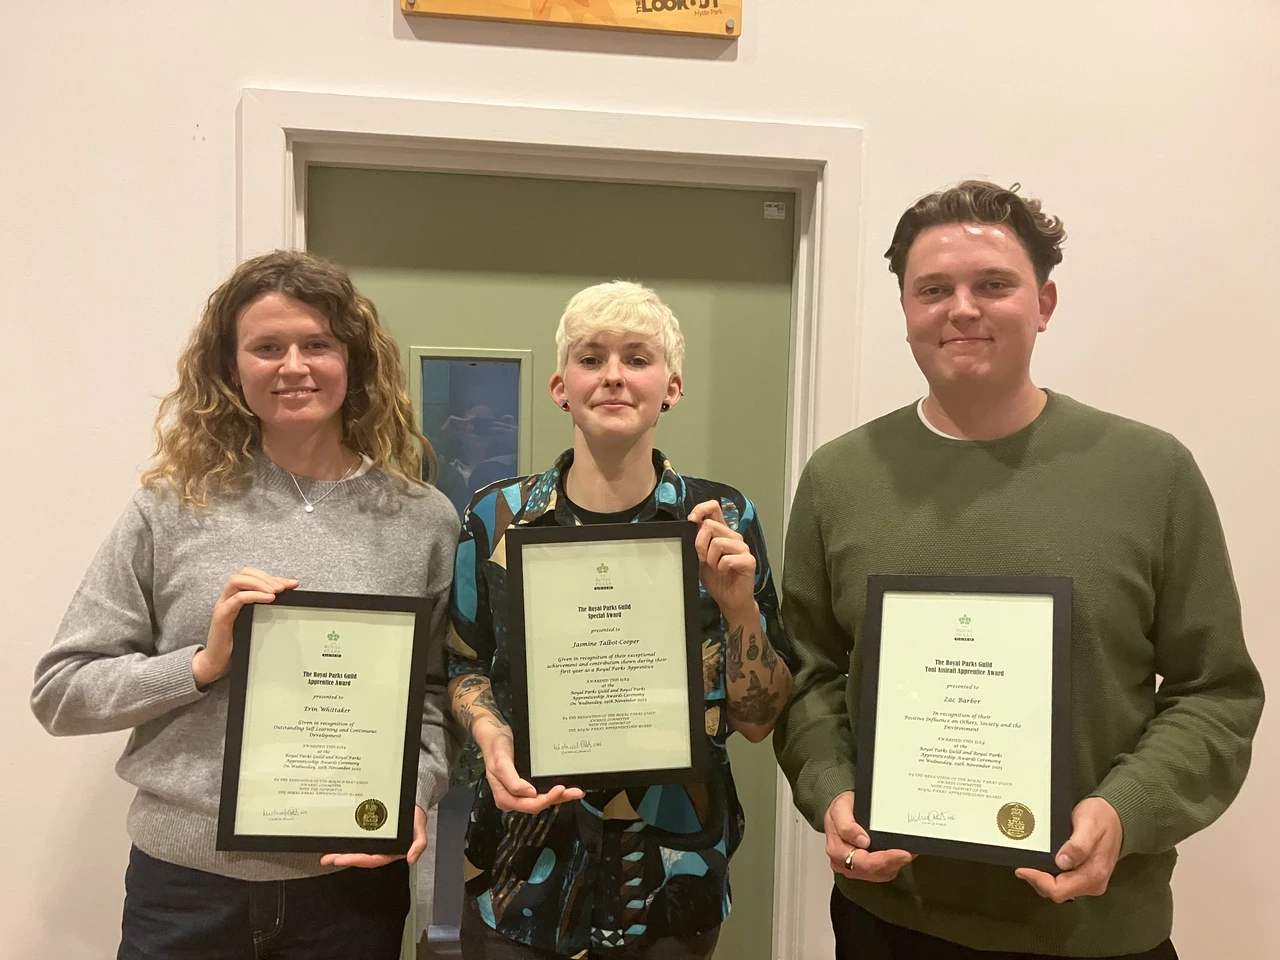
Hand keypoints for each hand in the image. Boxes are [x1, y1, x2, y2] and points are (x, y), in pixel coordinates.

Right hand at [193, 567, 297, 687]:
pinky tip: (269, 598)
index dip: (273, 577)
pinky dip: (255, 595)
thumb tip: (287, 600)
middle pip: (244, 573)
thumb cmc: (236, 642)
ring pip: (237, 580)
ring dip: (260, 583)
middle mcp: (228, 597)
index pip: (253, 576)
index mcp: (236, 596)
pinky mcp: (222, 615)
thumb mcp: (254, 621)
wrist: (217, 661)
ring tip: (276, 591)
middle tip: (283, 587)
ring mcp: (223, 604)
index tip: (292, 584)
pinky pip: (237, 599)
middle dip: (266, 577)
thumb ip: (265, 609)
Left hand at [320, 804, 427, 868]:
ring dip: (340, 853)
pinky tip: (336, 843)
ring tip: (326, 854)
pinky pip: (356, 840)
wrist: (413, 804)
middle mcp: (380, 848)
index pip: (371, 859)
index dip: (356, 860)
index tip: (342, 859)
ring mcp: (374, 841)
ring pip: (355, 850)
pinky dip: (345, 842)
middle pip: (359, 857)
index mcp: (391, 851)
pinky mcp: (369, 833)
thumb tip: (412, 858)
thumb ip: (419, 844)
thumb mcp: (420, 830)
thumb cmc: (415, 817)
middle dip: (343, 859)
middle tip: (328, 858)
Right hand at [474, 722, 583, 813]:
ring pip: (542, 799)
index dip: (546, 800)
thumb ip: (512, 781)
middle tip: (574, 792)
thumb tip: (530, 794)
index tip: (560, 789)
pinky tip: (566, 787)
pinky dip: (555, 791)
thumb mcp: (500, 763)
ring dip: (560, 797)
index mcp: (505, 797)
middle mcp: (513, 798)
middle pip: (538, 804)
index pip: (530, 805)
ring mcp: (521, 792)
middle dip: (558, 799)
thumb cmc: (495, 748)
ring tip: (575, 791)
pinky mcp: (527, 785)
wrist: (494, 735)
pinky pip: (542, 791)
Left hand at [688, 500, 755, 616]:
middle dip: (699, 544)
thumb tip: (691, 523)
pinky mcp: (749, 561)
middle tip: (703, 559)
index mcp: (722, 532)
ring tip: (715, 568)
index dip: (701, 509)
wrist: (729, 600)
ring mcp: (742, 548)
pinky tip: (725, 572)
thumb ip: (699, 540)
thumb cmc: (717, 579)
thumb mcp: (701, 557)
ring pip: (718, 542)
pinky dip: (721, 568)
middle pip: (710, 525)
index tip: (691, 520)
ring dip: (711, 559)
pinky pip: (727, 559)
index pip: (714, 508)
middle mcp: (733, 537)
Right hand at [824, 791, 913, 881]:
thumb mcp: (839, 809)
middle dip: (893, 863)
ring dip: (895, 865)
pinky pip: (882, 873)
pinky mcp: (864, 869)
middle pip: (873, 871)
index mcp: (837, 851)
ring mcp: (854, 868)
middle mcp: (844, 864)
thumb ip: (846, 825)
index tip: (901, 853)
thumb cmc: (841, 810)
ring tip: (907, 854)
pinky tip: (899, 857)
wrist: (841, 811)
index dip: (884, 860)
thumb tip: (862, 840)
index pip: (863, 862)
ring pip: (879, 874)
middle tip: (909, 854)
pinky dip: (893, 866)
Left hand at [1016, 797, 1122, 902]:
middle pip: (1058, 892)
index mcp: (1093, 875)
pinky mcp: (1085, 875)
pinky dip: (1049, 874)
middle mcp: (1092, 883)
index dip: (1039, 881)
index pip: (1059, 890)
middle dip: (1037, 880)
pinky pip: (1063, 881)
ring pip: (1059, 888)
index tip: (1023, 868)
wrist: (1117, 816)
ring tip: (1029, 863)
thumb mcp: (1089, 826)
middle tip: (1023, 864)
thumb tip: (1062, 862)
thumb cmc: (1102, 818)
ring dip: (1042, 878)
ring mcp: (1089, 881)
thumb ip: (1078, 845)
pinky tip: (1041, 862)